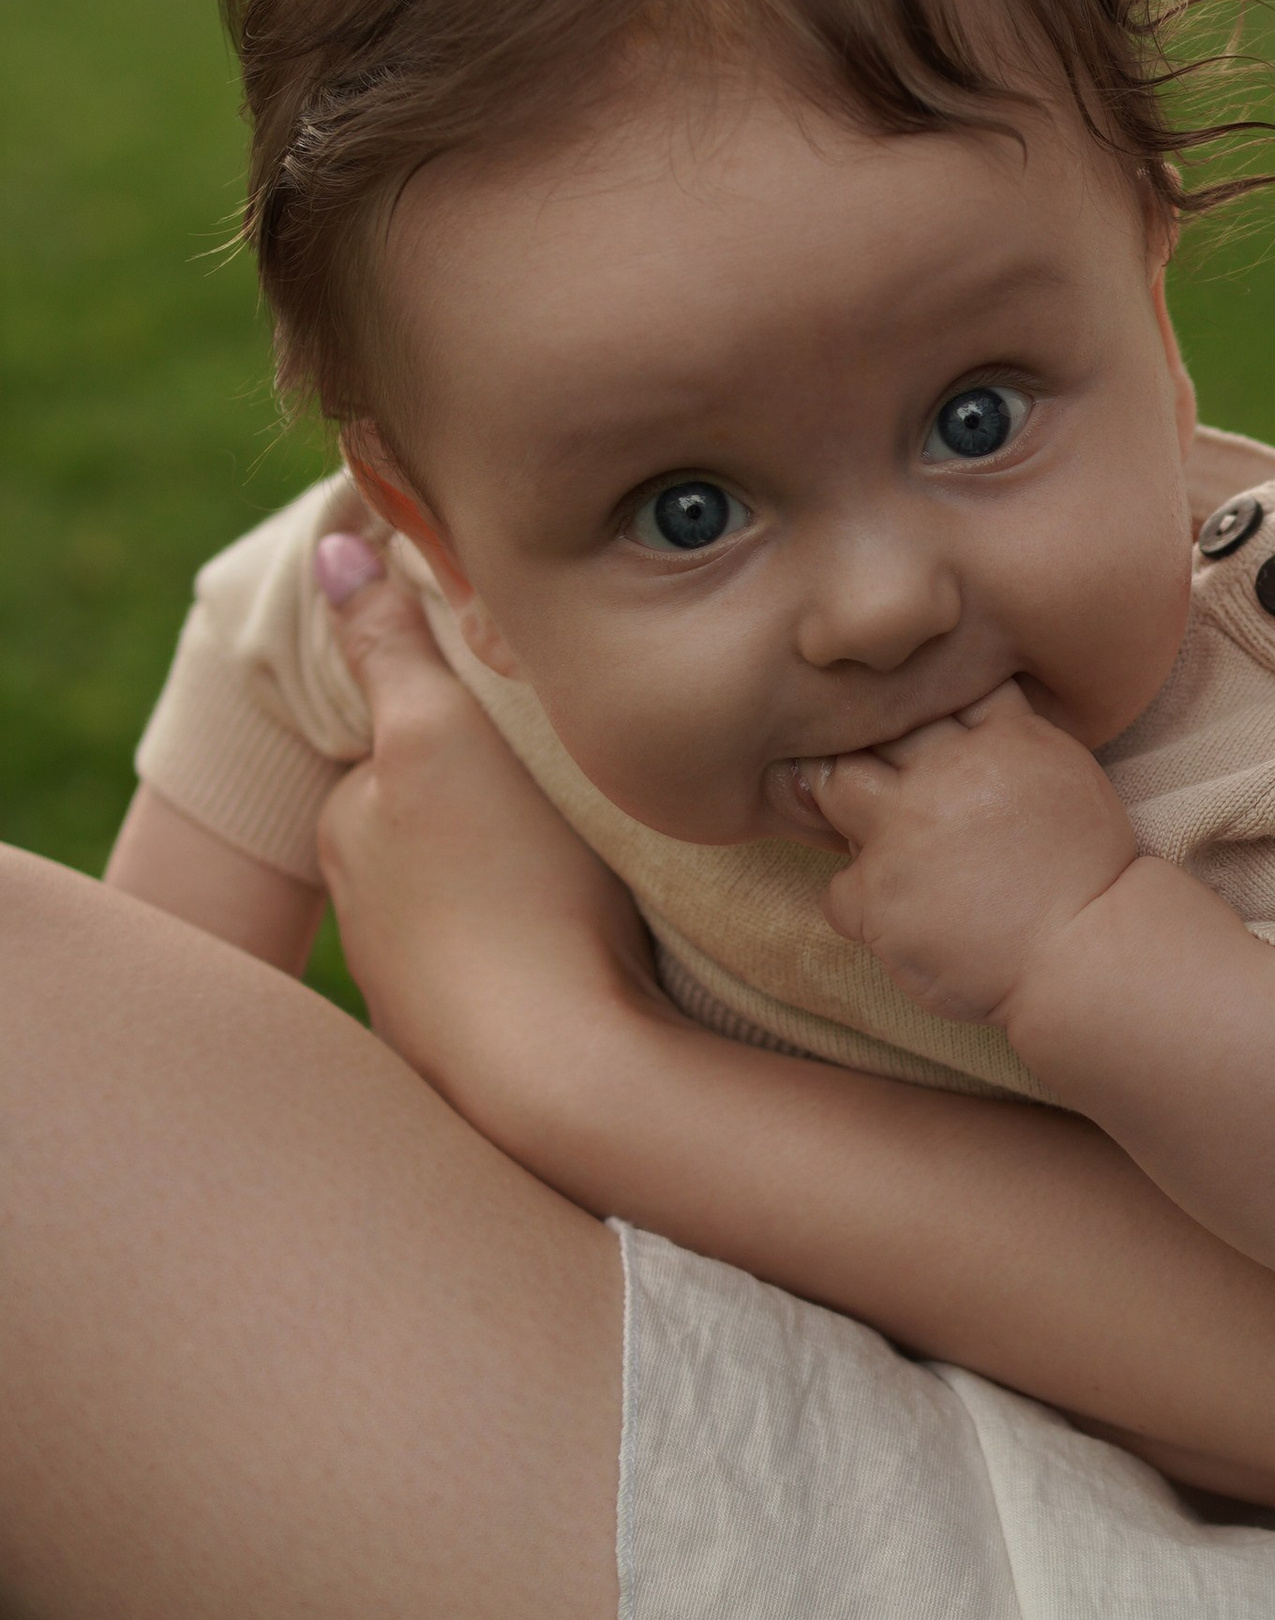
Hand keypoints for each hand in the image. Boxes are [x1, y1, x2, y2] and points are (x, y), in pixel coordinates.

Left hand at [314, 539, 659, 1150]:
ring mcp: (414, 983)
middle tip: (580, 787)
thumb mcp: (442, 737)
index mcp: (351, 826)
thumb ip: (389, 646)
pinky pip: (504, 962)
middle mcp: (364, 907)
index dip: (471, 715)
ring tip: (595, 864)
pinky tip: (589, 939)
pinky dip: (534, 944)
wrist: (562, 1069)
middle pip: (437, 815)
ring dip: (516, 874)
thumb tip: (334, 550)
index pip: (406, 737)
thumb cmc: (512, 891)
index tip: (542, 718)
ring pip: (470, 890)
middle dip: (490, 799)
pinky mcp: (471, 1039)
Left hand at [808, 681, 1140, 1026]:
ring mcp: (903, 834)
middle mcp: (944, 774)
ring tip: (885, 839)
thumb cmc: (1086, 872)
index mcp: (1000, 738)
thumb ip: (1010, 733)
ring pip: (832, 786)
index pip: (931, 690)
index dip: (909, 704)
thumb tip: (964, 701)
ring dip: (844, 806)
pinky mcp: (876, 895)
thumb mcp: (1065, 772)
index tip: (907, 728)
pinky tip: (903, 913)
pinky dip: (860, 900)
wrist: (1087, 954)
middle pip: (872, 729)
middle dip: (864, 744)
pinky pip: (837, 886)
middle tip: (878, 777)